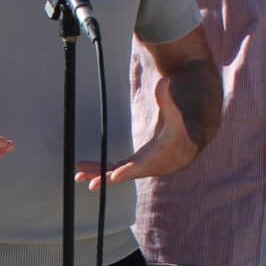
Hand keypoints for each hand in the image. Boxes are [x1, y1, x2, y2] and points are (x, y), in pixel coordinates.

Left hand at [74, 71, 199, 186]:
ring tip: (78, 176)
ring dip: (97, 174)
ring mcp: (137, 168)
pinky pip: (113, 169)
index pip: (140, 166)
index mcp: (156, 157)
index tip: (114, 176)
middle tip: (92, 184)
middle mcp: (145, 167)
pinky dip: (100, 170)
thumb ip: (167, 100)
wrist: (187, 144)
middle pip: (124, 174)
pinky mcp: (132, 165)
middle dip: (107, 178)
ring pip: (115, 173)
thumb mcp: (176, 114)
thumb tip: (164, 81)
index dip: (128, 171)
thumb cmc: (181, 129)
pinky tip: (83, 171)